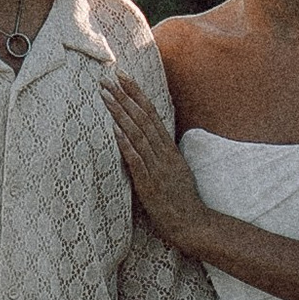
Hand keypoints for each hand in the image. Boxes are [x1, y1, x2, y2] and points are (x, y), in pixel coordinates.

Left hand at [104, 75, 213, 254]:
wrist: (192, 223)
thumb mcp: (174, 170)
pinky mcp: (150, 183)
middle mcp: (163, 153)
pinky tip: (115, 130)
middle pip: (143, 118)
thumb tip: (148, 138)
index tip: (123, 76)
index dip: (136, 93)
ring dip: (120, 113)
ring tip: (106, 95)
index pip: (151, 113)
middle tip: (108, 78)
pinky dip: (126, 144)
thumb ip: (161, 153)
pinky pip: (137, 160)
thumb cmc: (181, 199)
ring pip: (138, 134)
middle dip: (124, 96)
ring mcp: (157, 167)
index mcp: (168, 148)